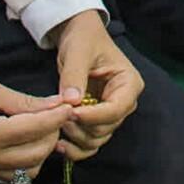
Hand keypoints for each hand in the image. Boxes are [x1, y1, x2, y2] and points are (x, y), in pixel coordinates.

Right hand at [0, 79, 71, 183]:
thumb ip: (21, 101)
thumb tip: (54, 104)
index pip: (36, 129)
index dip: (58, 116)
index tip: (69, 105)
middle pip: (37, 155)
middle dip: (52, 134)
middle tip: (54, 115)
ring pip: (28, 172)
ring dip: (40, 151)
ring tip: (38, 130)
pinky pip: (10, 178)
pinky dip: (23, 163)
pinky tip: (21, 144)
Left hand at [52, 11, 142, 161]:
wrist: (77, 36)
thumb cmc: (83, 38)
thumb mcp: (78, 51)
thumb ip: (75, 75)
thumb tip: (72, 101)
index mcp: (129, 84)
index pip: (115, 109)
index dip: (93, 116)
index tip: (70, 112)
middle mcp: (124, 102)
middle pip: (106, 128)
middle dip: (81, 126)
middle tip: (58, 115)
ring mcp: (110, 113)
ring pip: (97, 138)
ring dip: (76, 138)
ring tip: (55, 124)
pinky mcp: (96, 120)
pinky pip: (89, 141)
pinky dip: (75, 147)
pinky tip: (58, 144)